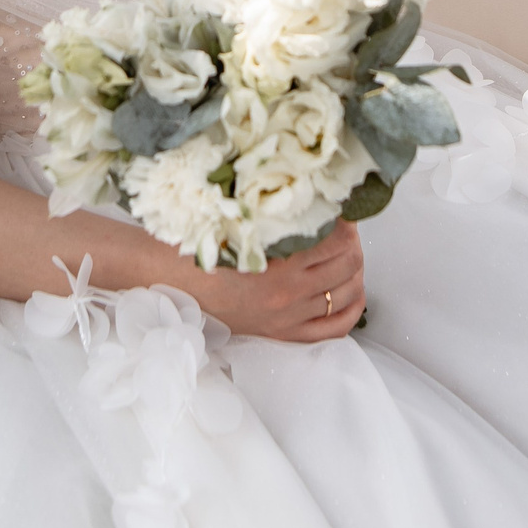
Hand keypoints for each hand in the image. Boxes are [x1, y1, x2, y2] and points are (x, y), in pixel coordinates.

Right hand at [178, 222, 365, 342]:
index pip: (335, 241)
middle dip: (353, 243)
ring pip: (346, 294)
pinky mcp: (284, 334)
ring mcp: (288, 318)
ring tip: (348, 254)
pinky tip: (354, 292)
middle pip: (347, 266)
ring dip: (355, 271)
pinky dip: (351, 309)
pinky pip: (334, 329)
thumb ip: (273, 214)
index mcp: (276, 266)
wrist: (173, 287)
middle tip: (346, 229)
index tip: (341, 211)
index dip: (345, 223)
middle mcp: (288, 295)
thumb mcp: (236, 224)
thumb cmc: (200, 251)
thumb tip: (309, 193)